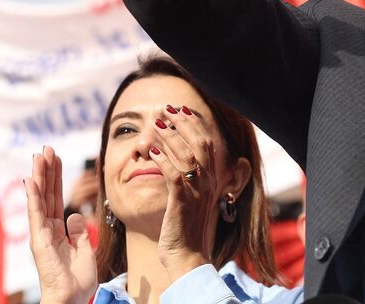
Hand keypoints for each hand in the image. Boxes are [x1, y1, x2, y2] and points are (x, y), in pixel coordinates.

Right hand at [26, 146, 98, 303]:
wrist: (71, 299)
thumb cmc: (77, 281)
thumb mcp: (84, 249)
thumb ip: (80, 231)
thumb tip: (76, 214)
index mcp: (58, 230)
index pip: (56, 197)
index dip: (56, 177)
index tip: (56, 157)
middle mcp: (47, 229)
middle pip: (47, 193)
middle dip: (47, 170)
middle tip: (46, 147)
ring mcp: (41, 234)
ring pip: (40, 199)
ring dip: (38, 176)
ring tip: (38, 155)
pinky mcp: (39, 240)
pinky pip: (36, 214)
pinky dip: (33, 196)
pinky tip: (30, 180)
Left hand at [147, 104, 221, 280]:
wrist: (187, 257)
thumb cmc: (186, 229)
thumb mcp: (194, 200)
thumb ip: (193, 180)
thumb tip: (187, 162)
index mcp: (212, 179)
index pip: (207, 142)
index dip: (194, 123)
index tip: (180, 108)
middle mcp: (208, 182)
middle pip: (200, 142)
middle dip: (182, 122)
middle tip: (166, 108)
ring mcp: (197, 191)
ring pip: (186, 154)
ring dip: (170, 135)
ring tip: (155, 123)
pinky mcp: (182, 201)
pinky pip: (173, 174)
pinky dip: (162, 159)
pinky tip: (151, 150)